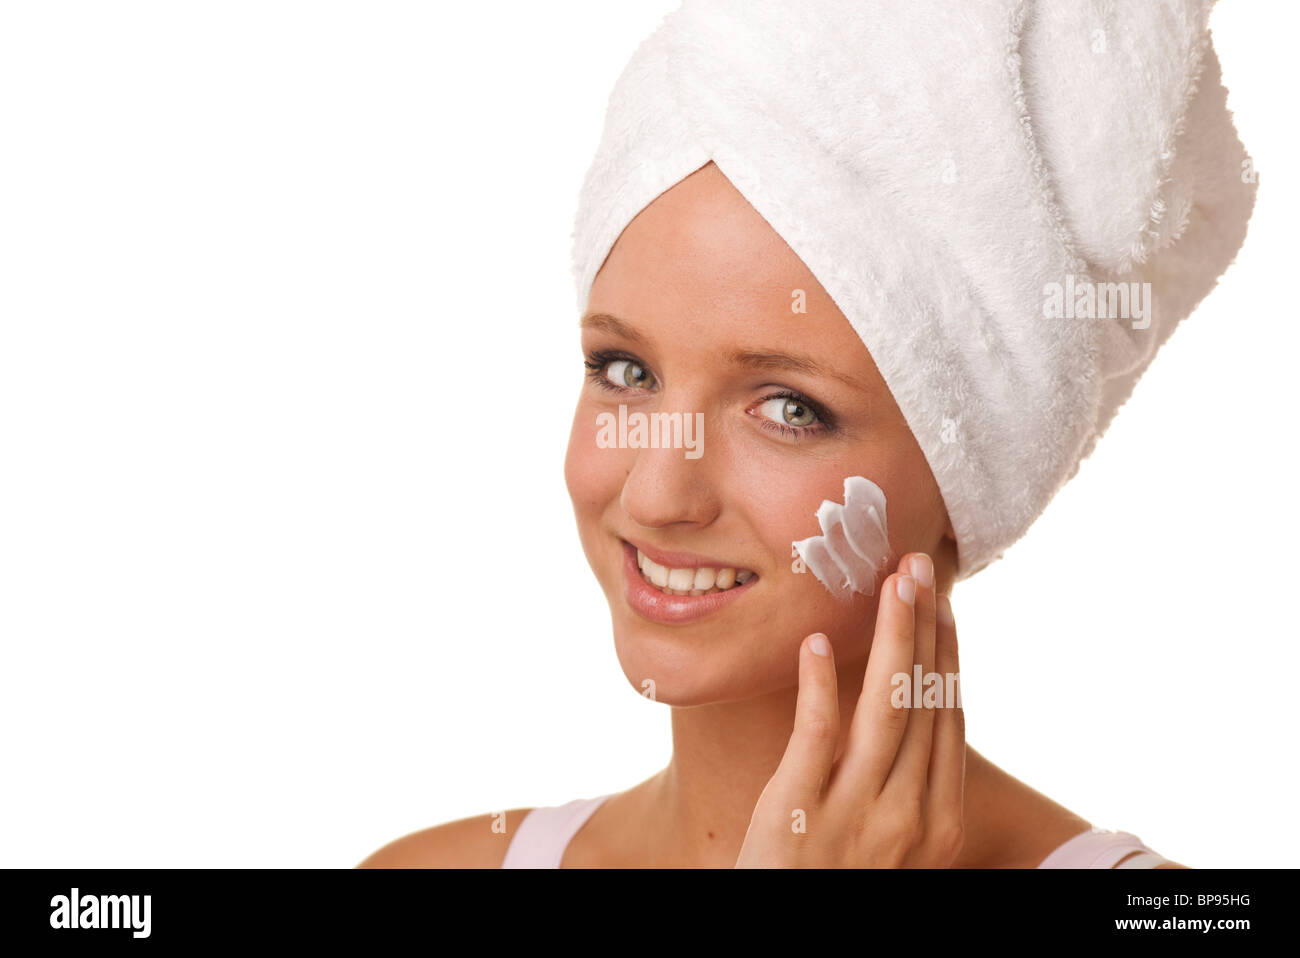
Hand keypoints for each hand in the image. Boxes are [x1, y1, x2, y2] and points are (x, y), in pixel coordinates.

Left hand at [734, 553, 964, 866]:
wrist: (795, 946)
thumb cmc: (843, 889)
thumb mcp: (895, 847)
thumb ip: (909, 788)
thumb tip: (916, 717)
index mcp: (939, 821)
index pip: (948, 718)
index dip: (945, 654)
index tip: (942, 603)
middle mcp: (908, 815)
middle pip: (923, 702)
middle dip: (923, 627)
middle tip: (918, 566)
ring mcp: (855, 814)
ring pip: (884, 709)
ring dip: (889, 639)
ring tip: (889, 584)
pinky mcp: (798, 814)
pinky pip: (814, 737)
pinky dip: (818, 687)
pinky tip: (814, 642)